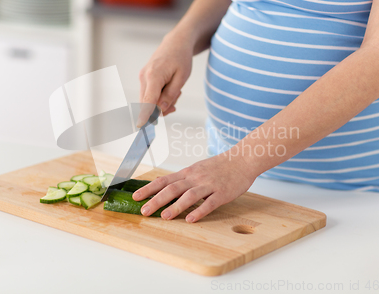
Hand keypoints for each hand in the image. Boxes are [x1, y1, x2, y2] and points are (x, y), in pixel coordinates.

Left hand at [132, 152, 255, 221]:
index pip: (164, 180)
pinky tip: (191, 219)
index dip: (149, 189)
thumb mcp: (197, 169)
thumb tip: (164, 186)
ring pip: (189, 196)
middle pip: (172, 189)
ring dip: (176, 206)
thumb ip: (183, 178)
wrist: (242, 159)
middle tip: (144, 211)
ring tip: (164, 217)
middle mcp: (195, 178)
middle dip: (156, 200)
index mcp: (188, 172)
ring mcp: (209, 185)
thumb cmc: (219, 166)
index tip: (136, 197)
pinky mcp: (222, 193)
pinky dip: (200, 211)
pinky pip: (209, 203)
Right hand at [137, 32, 192, 125]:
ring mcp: (142, 78)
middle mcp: (144, 77)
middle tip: (175, 106)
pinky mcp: (144, 79)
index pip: (148, 100)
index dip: (145, 115)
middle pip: (147, 103)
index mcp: (154, 76)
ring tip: (175, 92)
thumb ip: (171, 94)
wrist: (176, 43)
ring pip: (148, 100)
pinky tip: (169, 90)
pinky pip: (149, 95)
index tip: (140, 127)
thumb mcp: (182, 77)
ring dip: (161, 103)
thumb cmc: (181, 58)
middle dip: (160, 109)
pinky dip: (159, 97)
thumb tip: (161, 110)